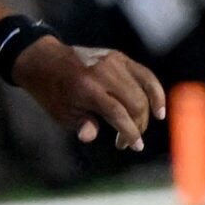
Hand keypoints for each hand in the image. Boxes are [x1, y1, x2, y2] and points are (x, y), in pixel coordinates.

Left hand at [14, 37, 162, 150]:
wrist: (46, 61)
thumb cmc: (53, 93)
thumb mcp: (61, 114)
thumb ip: (82, 124)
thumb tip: (91, 137)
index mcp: (87, 89)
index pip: (118, 113)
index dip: (130, 132)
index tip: (135, 147)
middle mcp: (104, 73)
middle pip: (135, 102)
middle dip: (138, 125)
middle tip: (130, 140)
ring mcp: (114, 62)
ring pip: (143, 89)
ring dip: (147, 111)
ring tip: (143, 127)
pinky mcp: (120, 57)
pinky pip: (145, 74)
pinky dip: (155, 91)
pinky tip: (159, 108)